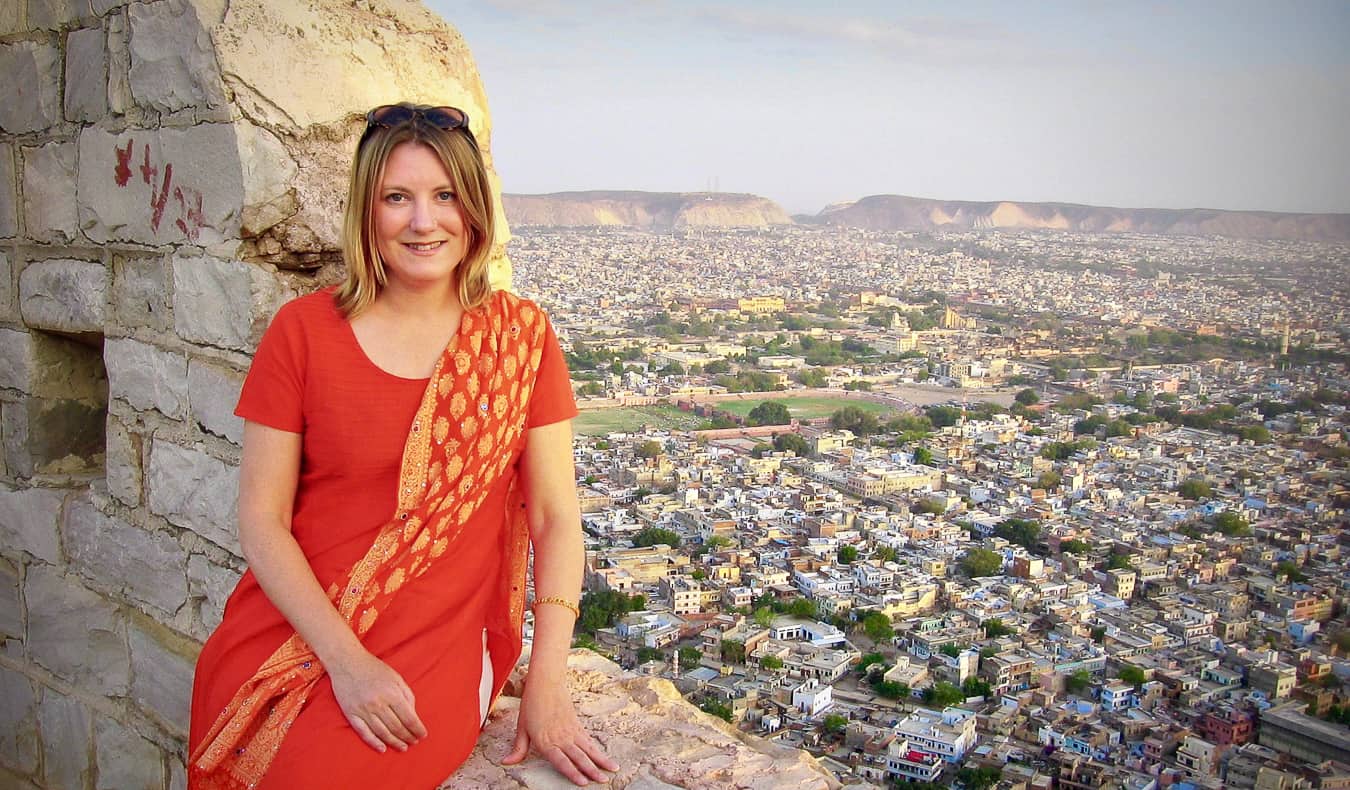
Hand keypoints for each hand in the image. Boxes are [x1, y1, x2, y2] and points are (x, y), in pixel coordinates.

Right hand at [328, 648, 427, 752]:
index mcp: (392, 693)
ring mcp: (363, 710)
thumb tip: (413, 715)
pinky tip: (382, 748)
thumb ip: (407, 695)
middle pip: (396, 727)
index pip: (409, 718)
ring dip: (394, 742)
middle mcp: (378, 704)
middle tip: (414, 742)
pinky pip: (364, 732)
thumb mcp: (396, 678)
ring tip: (403, 747)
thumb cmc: (374, 669)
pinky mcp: (351, 714)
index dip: (417, 729)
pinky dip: (374, 742)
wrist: (347, 662)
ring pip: (382, 732)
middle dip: (407, 737)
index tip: (422, 735)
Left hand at [502, 675, 617, 784]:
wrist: (546, 682)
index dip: (573, 773)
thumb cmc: (532, 704)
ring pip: (589, 749)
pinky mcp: (577, 724)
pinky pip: (589, 740)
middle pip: (580, 757)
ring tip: (612, 770)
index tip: (583, 783)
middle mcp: (561, 738)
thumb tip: (506, 762)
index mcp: (546, 741)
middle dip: (592, 771)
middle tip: (604, 781)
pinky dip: (598, 750)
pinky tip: (604, 756)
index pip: (562, 761)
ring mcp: (571, 731)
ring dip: (601, 760)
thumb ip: (518, 749)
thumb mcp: (521, 728)